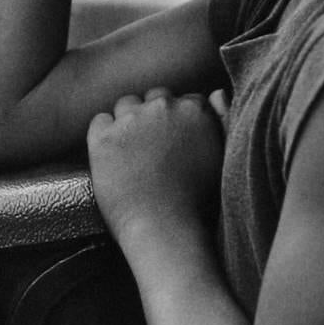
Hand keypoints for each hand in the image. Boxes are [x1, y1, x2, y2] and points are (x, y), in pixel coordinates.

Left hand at [87, 88, 225, 244]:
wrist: (167, 231)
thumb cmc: (200, 203)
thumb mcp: (224, 156)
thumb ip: (223, 119)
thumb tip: (215, 93)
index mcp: (195, 110)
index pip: (184, 100)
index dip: (179, 120)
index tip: (175, 141)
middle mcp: (163, 107)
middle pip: (154, 98)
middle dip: (154, 116)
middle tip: (153, 147)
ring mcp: (131, 121)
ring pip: (126, 106)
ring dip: (128, 122)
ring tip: (132, 153)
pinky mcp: (103, 138)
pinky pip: (99, 121)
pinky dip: (104, 134)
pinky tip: (112, 156)